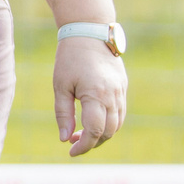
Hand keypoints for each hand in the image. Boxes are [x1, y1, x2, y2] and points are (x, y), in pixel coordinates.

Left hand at [54, 38, 126, 156]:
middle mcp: (113, 95)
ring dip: (102, 134)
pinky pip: (120, 112)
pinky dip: (109, 123)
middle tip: (73, 142)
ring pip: (117, 124)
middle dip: (92, 142)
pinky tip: (93, 121)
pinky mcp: (123, 86)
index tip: (70, 152)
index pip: (95, 131)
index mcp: (96, 95)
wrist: (90, 32)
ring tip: (81, 134)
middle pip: (108, 132)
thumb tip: (64, 138)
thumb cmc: (70, 58)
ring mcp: (120, 91)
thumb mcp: (60, 86)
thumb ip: (63, 114)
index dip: (84, 146)